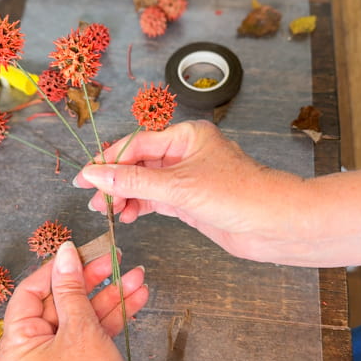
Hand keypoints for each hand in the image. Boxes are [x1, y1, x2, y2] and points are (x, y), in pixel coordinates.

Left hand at [0, 242, 178, 360]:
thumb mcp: (80, 331)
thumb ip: (71, 289)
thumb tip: (65, 253)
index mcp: (16, 345)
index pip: (30, 293)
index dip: (56, 269)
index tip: (81, 250)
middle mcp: (33, 352)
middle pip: (59, 302)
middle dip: (91, 281)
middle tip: (115, 259)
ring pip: (82, 316)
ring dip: (110, 296)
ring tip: (137, 275)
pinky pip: (94, 333)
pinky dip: (114, 316)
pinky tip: (137, 297)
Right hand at [75, 120, 308, 263]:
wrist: (274, 224)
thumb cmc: (240, 194)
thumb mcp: (179, 187)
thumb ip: (134, 183)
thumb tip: (97, 175)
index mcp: (186, 136)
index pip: (137, 145)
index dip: (108, 161)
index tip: (85, 178)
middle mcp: (186, 154)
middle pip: (139, 164)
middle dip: (115, 182)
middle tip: (92, 199)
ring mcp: (189, 179)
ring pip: (146, 184)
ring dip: (126, 197)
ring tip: (108, 212)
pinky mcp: (192, 202)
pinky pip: (157, 200)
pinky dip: (141, 207)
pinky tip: (128, 216)